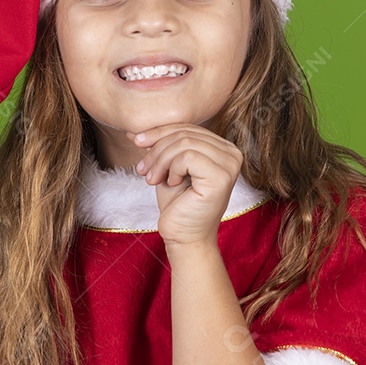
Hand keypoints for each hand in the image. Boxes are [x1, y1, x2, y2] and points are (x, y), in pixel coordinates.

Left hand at [126, 124, 242, 247]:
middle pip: (185, 133)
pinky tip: (171, 183)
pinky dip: (172, 169)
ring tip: (152, 179)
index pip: (188, 127)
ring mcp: (230, 165)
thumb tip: (134, 131)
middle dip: (157, 148)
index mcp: (223, 148)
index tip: (136, 142)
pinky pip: (188, 157)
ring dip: (160, 160)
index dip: (159, 132)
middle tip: (143, 169)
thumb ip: (159, 146)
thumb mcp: (167, 167)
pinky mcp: (222, 177)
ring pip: (184, 143)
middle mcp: (232, 154)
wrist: (184, 237)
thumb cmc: (178, 205)